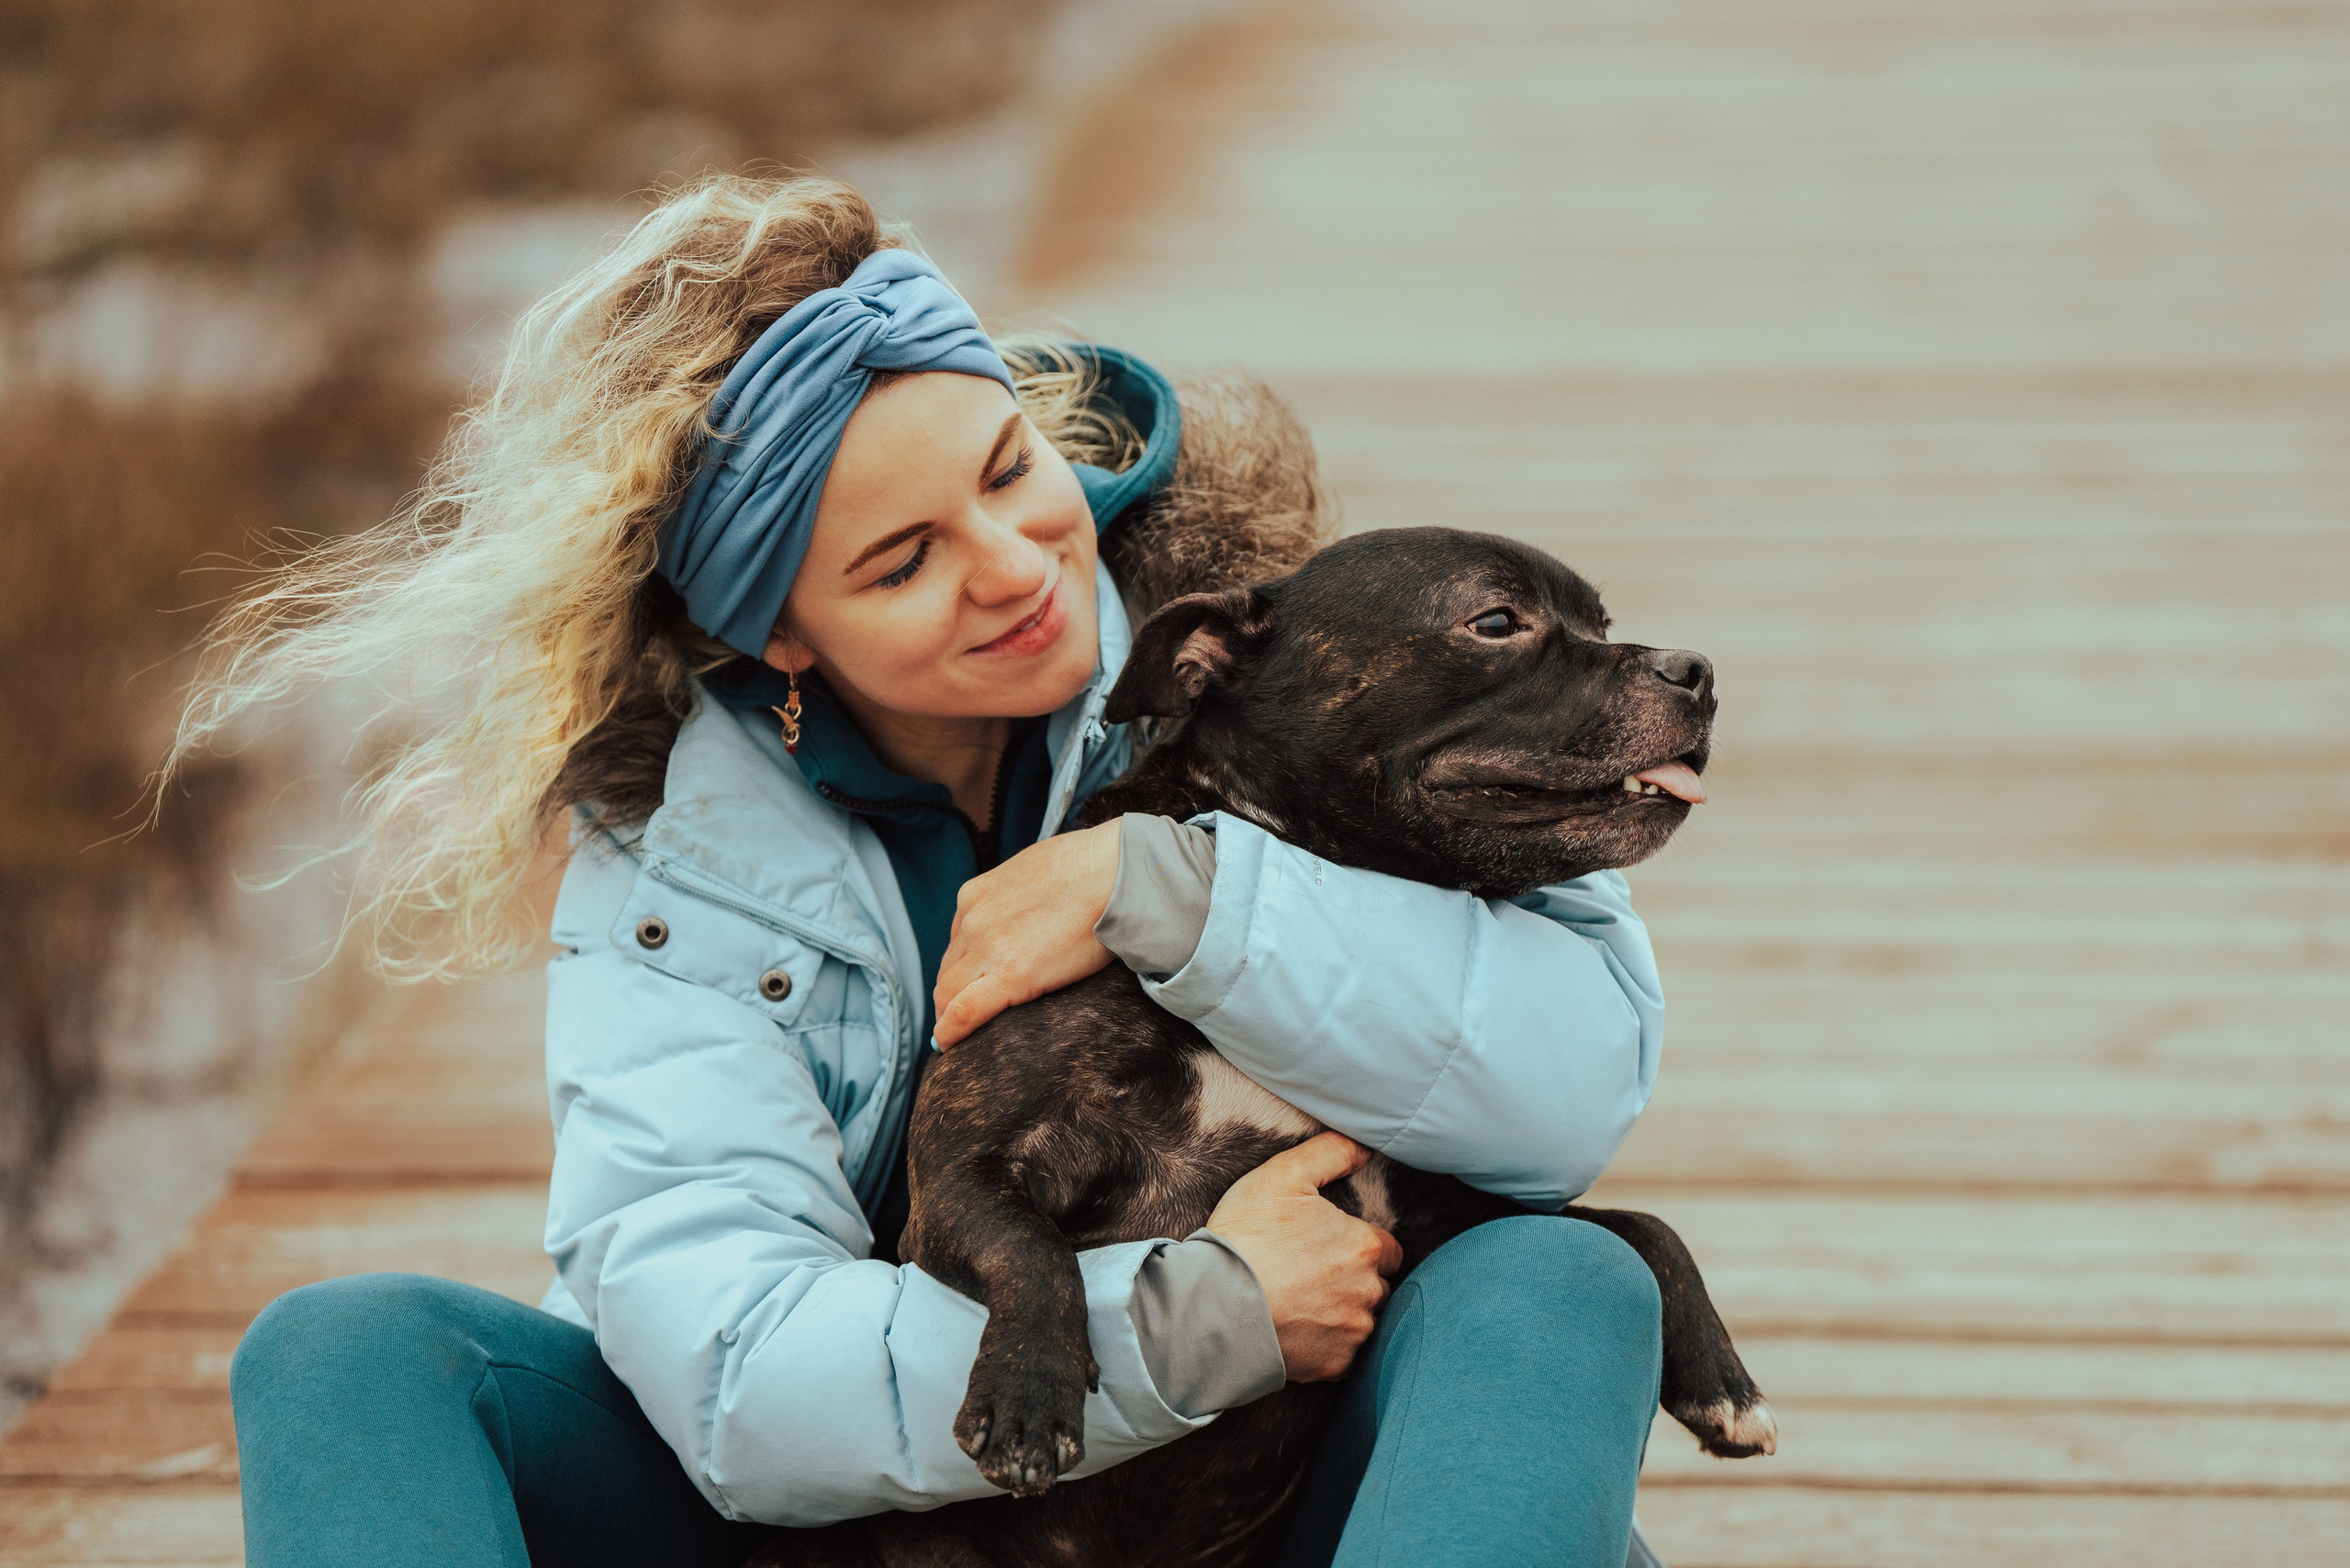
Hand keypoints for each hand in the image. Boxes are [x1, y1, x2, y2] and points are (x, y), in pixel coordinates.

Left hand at [933, 819, 1121, 1047]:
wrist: (1115, 873)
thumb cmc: (1093, 870)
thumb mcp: (1036, 874)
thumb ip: (1020, 898)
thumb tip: (1031, 913)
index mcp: (976, 895)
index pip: (956, 943)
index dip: (959, 970)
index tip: (965, 987)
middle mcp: (972, 919)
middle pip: (948, 970)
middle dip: (950, 996)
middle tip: (959, 1018)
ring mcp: (986, 947)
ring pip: (948, 993)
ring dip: (950, 1014)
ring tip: (958, 1036)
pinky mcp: (1010, 975)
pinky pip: (964, 1011)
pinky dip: (951, 1031)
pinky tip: (950, 1044)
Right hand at [1205, 1132, 1403, 1382]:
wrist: (1213, 1304)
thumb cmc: (1248, 1235)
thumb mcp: (1284, 1175)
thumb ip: (1332, 1153)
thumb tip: (1368, 1146)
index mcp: (1366, 1245)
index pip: (1387, 1248)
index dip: (1360, 1245)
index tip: (1329, 1248)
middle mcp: (1370, 1291)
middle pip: (1378, 1286)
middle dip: (1354, 1281)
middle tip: (1310, 1276)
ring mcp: (1353, 1332)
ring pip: (1362, 1322)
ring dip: (1342, 1315)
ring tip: (1301, 1305)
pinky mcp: (1334, 1365)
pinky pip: (1342, 1357)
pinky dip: (1325, 1347)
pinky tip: (1296, 1332)